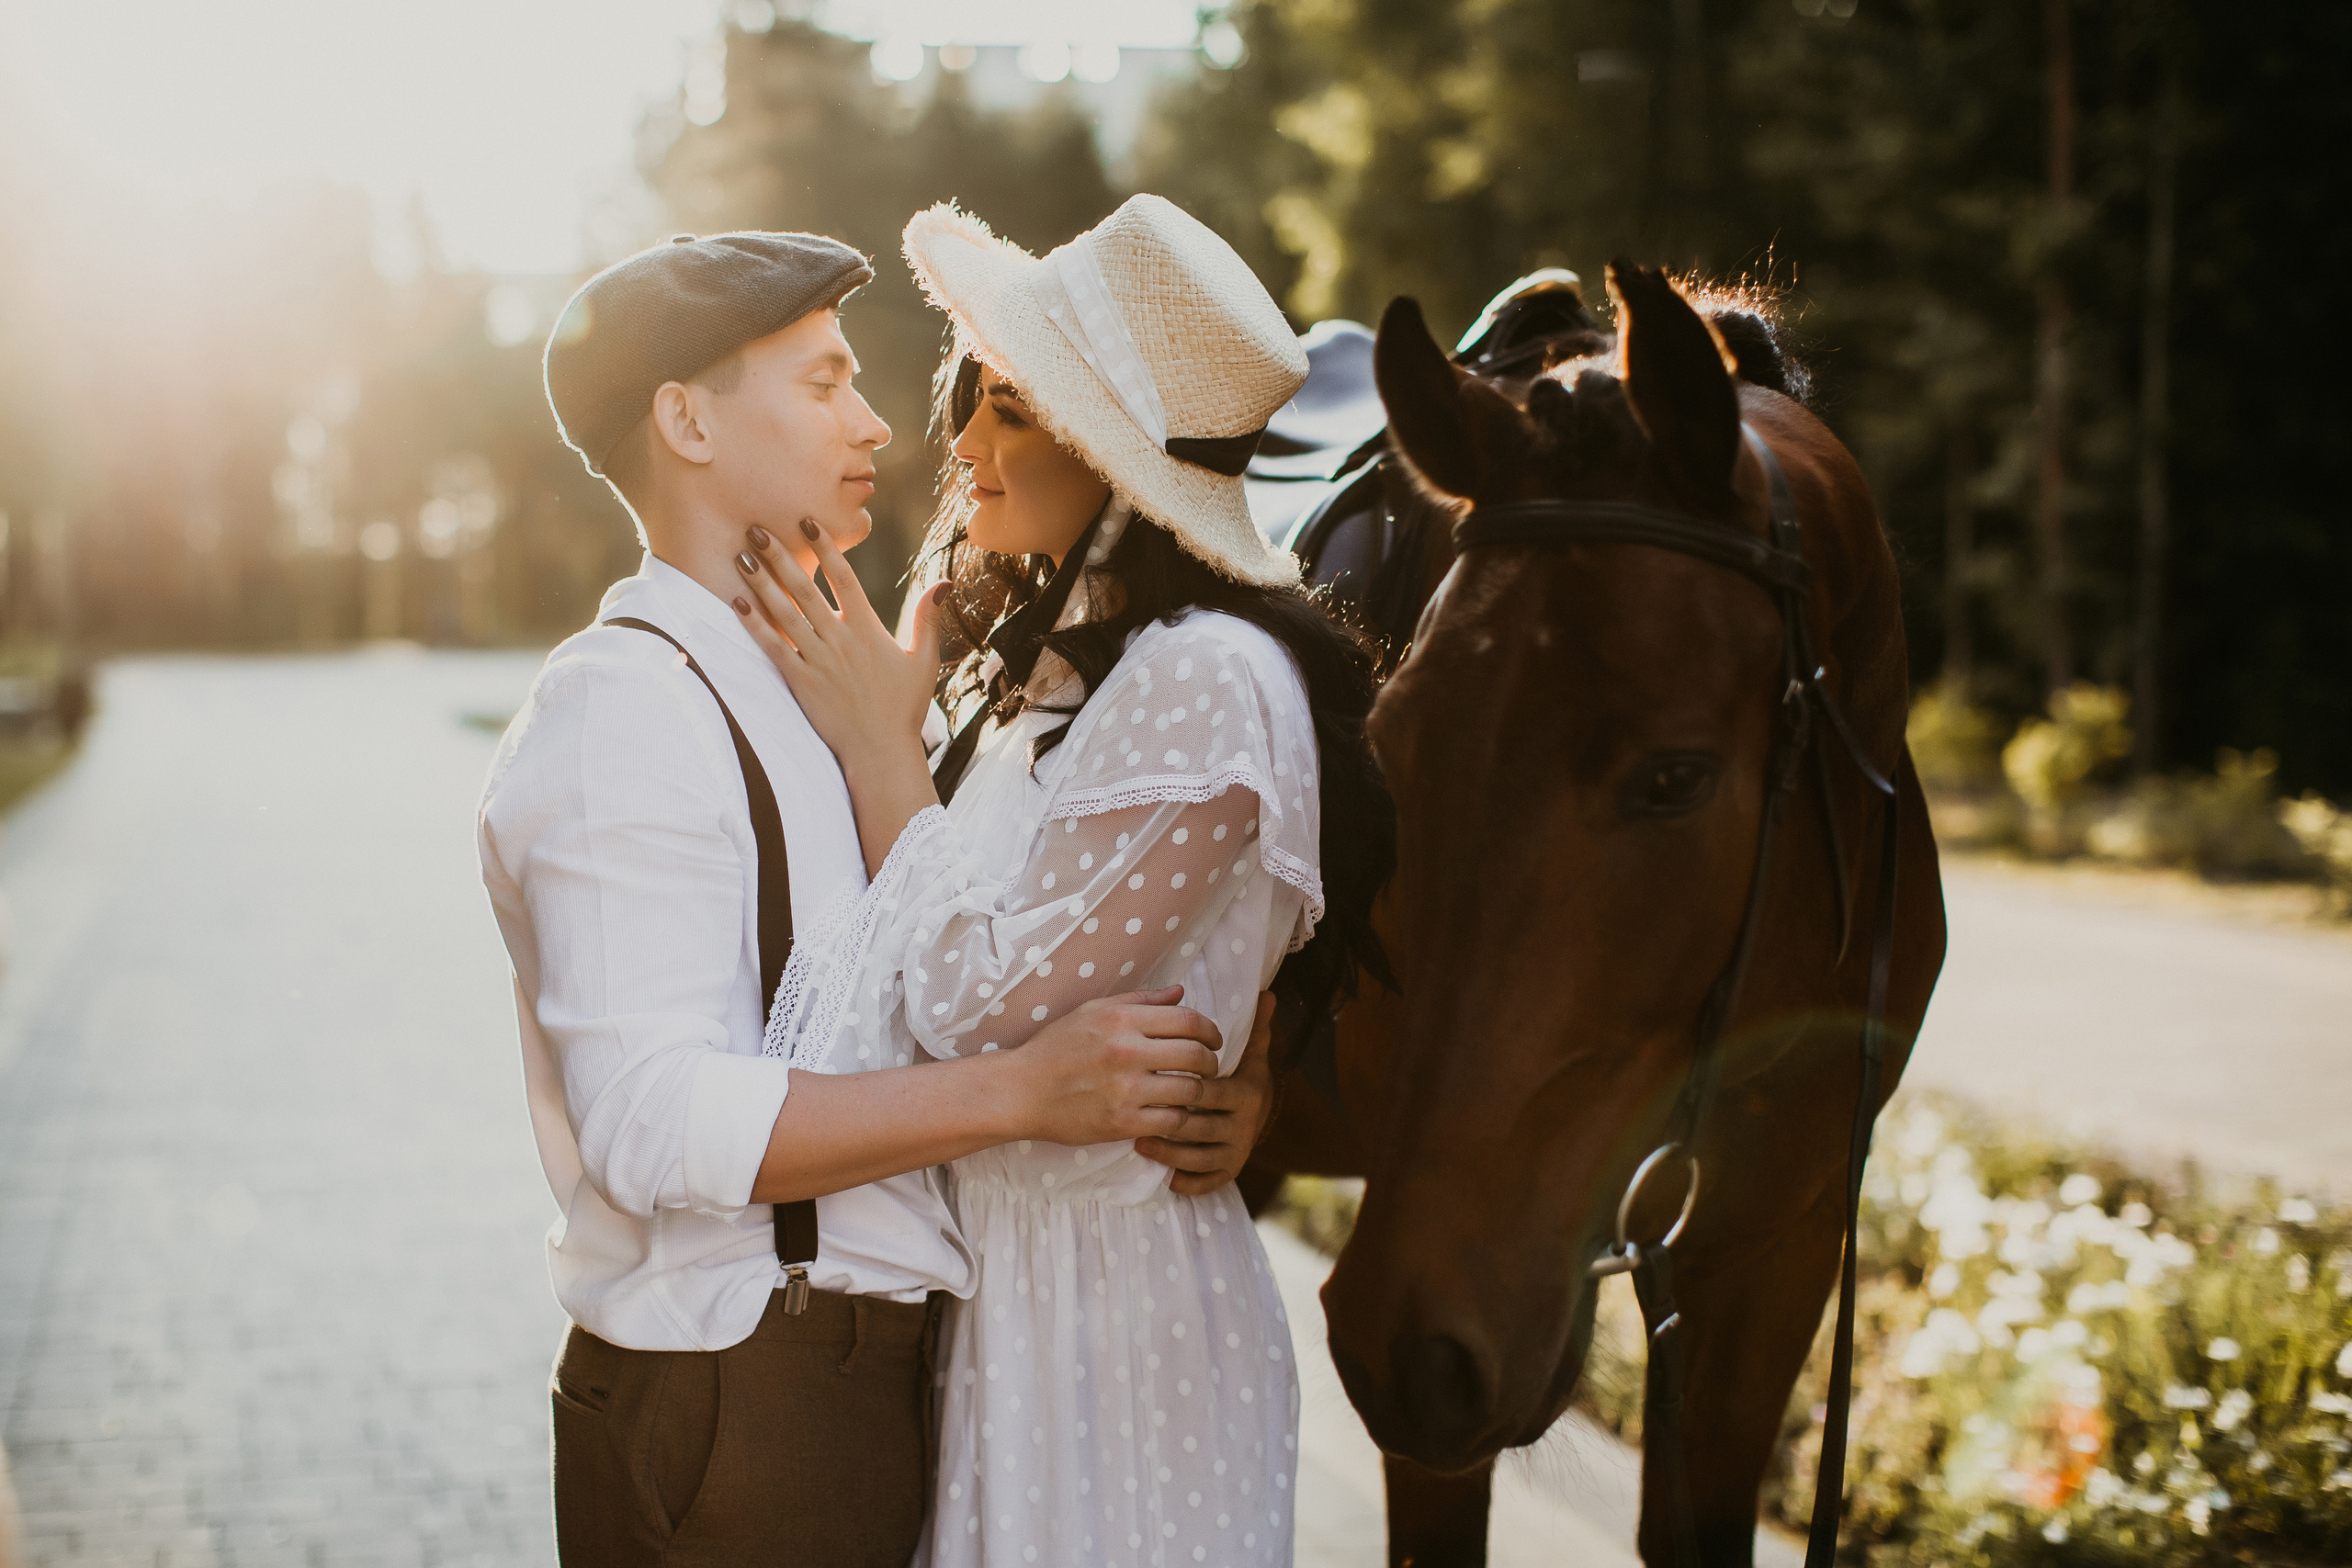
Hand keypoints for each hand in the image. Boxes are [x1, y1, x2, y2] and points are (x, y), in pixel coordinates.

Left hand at [734, 520, 944, 774]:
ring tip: (741, 556)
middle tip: (757, 529)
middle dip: (780, 557)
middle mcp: (840, 640)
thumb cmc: (903, 707)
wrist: (880, 751)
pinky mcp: (801, 682)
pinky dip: (755, 625)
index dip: (826, 548)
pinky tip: (737, 604)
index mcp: (868, 630)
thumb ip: (928, 619)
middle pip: (805, 589)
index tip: (808, 521)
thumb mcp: (924, 661)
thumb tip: (944, 584)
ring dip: (761, 583)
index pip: (844, 579)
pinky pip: (773, 648)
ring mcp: (818, 661)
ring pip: (785, 614)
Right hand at [1008, 986, 1224, 1147]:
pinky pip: (1172, 1120)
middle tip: (1208, 1067)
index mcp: (1122, 1019)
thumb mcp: (1094, 1010)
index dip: (1211, 1031)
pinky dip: (1179, 1117)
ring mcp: (1126, 1089)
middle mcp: (1127, 1051)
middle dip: (1211, 1062)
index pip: (1189, 1020)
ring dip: (1198, 1091)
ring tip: (1192, 1090)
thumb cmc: (1057, 1047)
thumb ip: (1142, 1001)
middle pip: (1196, 1055)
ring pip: (1190, 1090)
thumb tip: (1181, 992)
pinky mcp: (1122, 1122)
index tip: (1213, 1040)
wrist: (1022, 1091)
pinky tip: (1172, 1112)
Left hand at [1137, 993, 1275, 1195]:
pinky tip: (1159, 1172)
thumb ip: (1250, 1027)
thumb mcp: (1247, 1054)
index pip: (1210, 1090)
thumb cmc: (1238, 1078)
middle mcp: (1245, 1125)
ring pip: (1198, 1156)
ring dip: (1167, 1151)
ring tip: (1138, 1140)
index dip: (1181, 1086)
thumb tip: (1267, 993)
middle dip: (1167, 1119)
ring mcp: (1237, 1151)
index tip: (1150, 1078)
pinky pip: (1204, 1181)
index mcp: (1247, 1092)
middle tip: (1132, 1112)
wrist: (1256, 1117)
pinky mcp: (1229, 1172)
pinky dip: (1183, 1179)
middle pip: (1200, 1124)